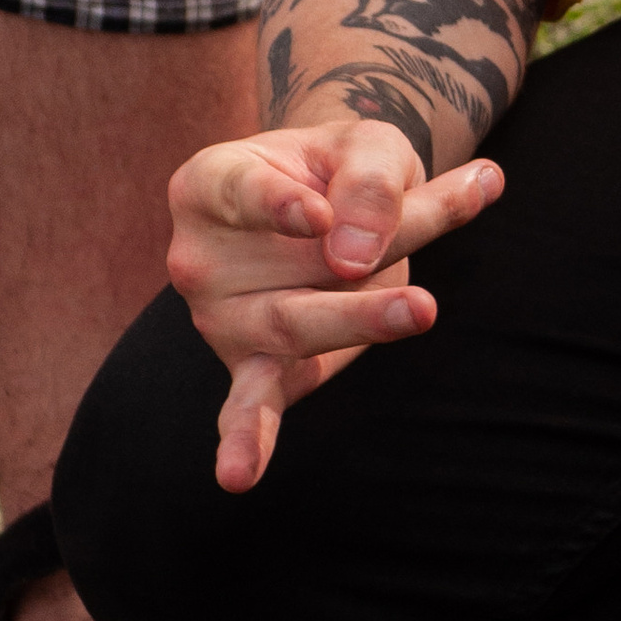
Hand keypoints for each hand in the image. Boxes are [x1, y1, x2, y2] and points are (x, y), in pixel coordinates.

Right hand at [166, 117, 503, 492]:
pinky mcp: (253, 366)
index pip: (240, 192)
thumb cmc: (341, 169)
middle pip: (290, 271)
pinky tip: (237, 476)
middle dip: (358, 289)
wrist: (334, 204)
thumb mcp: (369, 145)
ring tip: (420, 310)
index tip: (321, 216)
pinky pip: (248, 405)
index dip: (278, 205)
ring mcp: (222, 319)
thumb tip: (361, 248)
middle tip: (422, 300)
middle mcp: (198, 257)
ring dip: (362, 324)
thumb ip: (372, 181)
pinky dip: (245, 440)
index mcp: (211, 184)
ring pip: (296, 326)